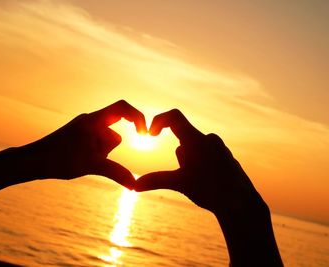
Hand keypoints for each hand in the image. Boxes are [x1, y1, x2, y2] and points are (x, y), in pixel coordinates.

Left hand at [23, 100, 146, 188]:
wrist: (32, 161)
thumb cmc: (58, 159)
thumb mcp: (92, 166)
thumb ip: (116, 172)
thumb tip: (135, 185)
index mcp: (94, 120)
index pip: (123, 108)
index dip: (138, 117)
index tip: (144, 135)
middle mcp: (90, 120)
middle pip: (113, 132)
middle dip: (108, 149)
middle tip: (88, 159)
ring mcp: (83, 128)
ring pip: (104, 141)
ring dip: (100, 154)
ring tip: (80, 161)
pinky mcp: (78, 136)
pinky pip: (95, 144)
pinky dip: (93, 154)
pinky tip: (78, 162)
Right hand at [134, 109, 263, 214]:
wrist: (242, 204)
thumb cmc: (212, 191)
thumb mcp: (180, 184)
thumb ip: (156, 181)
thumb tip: (134, 186)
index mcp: (196, 140)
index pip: (174, 117)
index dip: (158, 121)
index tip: (150, 134)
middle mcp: (208, 139)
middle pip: (183, 138)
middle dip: (180, 157)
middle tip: (188, 176)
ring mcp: (219, 147)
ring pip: (194, 147)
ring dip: (189, 160)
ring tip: (200, 180)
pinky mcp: (225, 156)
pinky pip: (206, 153)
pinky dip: (200, 163)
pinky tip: (208, 181)